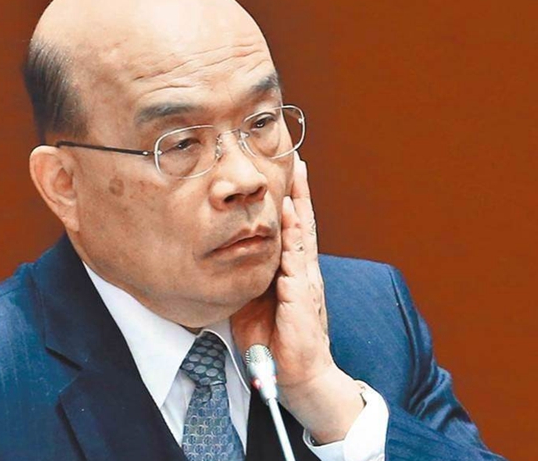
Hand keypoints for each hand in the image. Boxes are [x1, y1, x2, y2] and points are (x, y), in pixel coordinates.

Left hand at [231, 153, 363, 443]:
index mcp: (294, 273)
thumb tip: (231, 259)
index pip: (294, 230)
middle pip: (304, 224)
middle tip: (298, 163)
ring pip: (303, 237)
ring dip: (298, 207)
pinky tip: (288, 218)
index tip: (289, 174)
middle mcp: (304, 272)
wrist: (297, 375)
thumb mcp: (256, 303)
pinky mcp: (301, 298)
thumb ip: (250, 278)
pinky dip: (293, 238)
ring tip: (294, 180)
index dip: (292, 202)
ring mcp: (306, 283)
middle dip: (300, 192)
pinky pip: (297, 263)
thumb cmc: (276, 340)